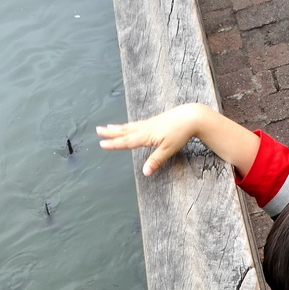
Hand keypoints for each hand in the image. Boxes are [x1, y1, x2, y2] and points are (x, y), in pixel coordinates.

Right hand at [97, 103, 259, 177]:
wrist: (190, 117)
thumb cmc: (180, 133)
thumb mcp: (168, 150)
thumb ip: (155, 161)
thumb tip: (145, 172)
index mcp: (146, 136)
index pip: (127, 141)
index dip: (114, 144)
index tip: (102, 144)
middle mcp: (145, 128)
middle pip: (124, 131)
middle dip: (111, 133)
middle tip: (98, 131)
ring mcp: (149, 123)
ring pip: (130, 126)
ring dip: (118, 128)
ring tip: (108, 127)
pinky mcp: (154, 121)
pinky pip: (137, 124)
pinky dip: (129, 125)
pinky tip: (128, 126)